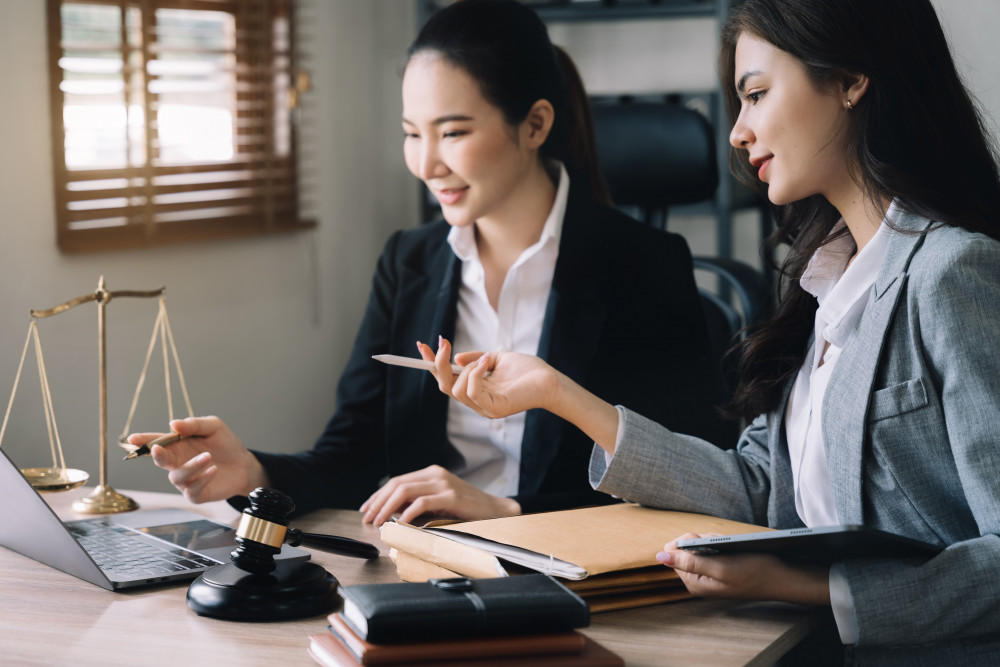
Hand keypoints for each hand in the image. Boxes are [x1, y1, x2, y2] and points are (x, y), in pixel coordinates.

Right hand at [128, 416, 268, 503]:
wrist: (244, 464)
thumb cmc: (225, 444)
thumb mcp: (213, 427)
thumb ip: (194, 425)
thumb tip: (173, 424)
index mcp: (178, 446)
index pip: (156, 442)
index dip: (143, 441)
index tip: (132, 439)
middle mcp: (178, 463)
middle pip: (160, 461)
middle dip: (157, 455)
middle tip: (158, 449)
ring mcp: (186, 480)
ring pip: (177, 477)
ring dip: (190, 466)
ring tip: (208, 456)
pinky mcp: (197, 494)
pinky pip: (192, 490)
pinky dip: (201, 479)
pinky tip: (213, 469)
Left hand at [359, 464, 520, 526]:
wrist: (497, 510)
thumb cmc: (467, 510)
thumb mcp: (439, 503)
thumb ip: (419, 503)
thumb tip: (392, 513)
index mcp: (431, 473)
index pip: (396, 481)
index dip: (378, 495)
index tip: (367, 508)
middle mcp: (435, 474)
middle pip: (397, 484)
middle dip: (378, 501)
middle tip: (367, 517)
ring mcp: (443, 483)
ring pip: (405, 491)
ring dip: (387, 507)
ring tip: (378, 521)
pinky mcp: (451, 495)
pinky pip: (422, 502)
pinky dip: (407, 513)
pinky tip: (400, 523)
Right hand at [417, 338, 559, 418]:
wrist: (550, 380)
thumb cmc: (527, 370)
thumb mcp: (495, 358)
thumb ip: (476, 359)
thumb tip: (455, 358)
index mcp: (476, 391)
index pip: (446, 380)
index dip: (432, 364)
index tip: (422, 345)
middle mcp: (477, 402)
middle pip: (445, 386)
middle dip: (438, 363)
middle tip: (442, 342)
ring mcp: (484, 408)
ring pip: (456, 389)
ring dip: (466, 369)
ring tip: (485, 359)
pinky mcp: (493, 409)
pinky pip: (471, 391)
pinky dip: (475, 373)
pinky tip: (487, 363)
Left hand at [656, 532, 830, 604]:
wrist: (783, 576)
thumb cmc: (756, 573)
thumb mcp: (721, 567)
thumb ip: (689, 563)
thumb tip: (660, 556)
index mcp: (694, 584)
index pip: (674, 553)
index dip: (690, 542)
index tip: (711, 544)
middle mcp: (698, 580)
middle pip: (686, 548)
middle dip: (704, 540)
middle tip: (725, 546)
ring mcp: (709, 574)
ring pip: (700, 545)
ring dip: (715, 541)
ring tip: (733, 549)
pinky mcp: (719, 568)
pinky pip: (712, 548)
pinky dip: (722, 544)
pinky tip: (735, 549)